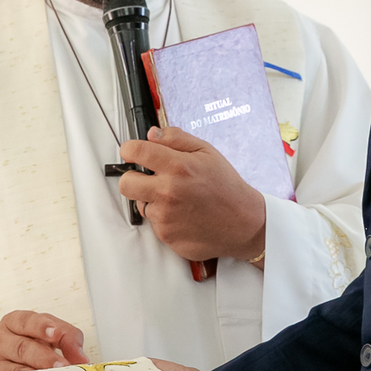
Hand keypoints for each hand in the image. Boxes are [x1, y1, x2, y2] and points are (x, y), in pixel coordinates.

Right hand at [0, 310, 87, 370]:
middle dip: (46, 357)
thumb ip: (65, 340)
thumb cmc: (21, 350)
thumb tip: (83, 359)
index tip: (56, 334)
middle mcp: (0, 338)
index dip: (43, 327)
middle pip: (22, 346)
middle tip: (64, 366)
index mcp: (14, 322)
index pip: (28, 321)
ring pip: (14, 368)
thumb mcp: (41, 337)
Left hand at [118, 128, 265, 261]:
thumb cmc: (227, 188)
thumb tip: (152, 134)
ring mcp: (166, 217)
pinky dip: (164, 219)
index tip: (132, 152)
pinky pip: (154, 223)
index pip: (135, 151)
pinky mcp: (166, 236)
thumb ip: (176, 139)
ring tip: (178, 199)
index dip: (130, 150)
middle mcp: (168, 192)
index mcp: (178, 167)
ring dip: (153, 200)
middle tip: (149, 179)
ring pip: (141, 204)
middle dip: (133, 178)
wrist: (244, 223)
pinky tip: (183, 215)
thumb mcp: (207, 152)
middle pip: (126, 183)